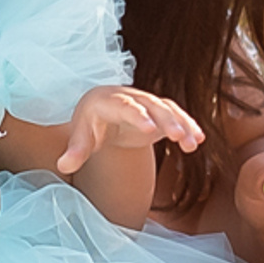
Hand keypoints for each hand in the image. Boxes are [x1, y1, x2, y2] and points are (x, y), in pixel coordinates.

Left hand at [55, 85, 204, 175]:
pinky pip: (177, 115)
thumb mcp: (80, 138)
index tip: (150, 128)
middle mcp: (130, 97)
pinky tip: (199, 140)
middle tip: (179, 136)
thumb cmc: (90, 125)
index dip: (138, 115)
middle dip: (166, 119)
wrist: (103, 112)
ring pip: (168, 109)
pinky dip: (189, 125)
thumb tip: (64, 165)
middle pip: (151, 105)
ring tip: (193, 144)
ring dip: (182, 124)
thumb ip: (75, 151)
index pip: (124, 106)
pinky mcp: (160, 110)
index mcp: (107, 101)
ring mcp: (148, 102)